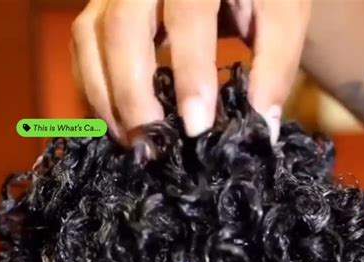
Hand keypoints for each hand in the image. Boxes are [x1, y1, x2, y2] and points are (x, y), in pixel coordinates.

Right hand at [71, 0, 311, 142]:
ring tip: (136, 143)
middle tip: (156, 145)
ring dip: (107, 97)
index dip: (190, 73)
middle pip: (122, 27)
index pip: (187, 14)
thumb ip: (275, 67)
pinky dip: (95, 90)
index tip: (198, 128)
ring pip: (90, 37)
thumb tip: (261, 130)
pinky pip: (82, 48)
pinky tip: (120, 126)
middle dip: (134, 94)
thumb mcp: (282, 16)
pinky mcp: (100, 7)